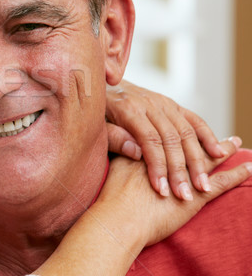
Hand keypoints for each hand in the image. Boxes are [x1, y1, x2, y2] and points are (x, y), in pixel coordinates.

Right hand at [97, 137, 251, 246]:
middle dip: (209, 141)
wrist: (115, 217)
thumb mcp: (106, 155)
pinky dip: (235, 174)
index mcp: (150, 141)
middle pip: (191, 141)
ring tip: (238, 148)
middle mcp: (170, 157)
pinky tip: (247, 169)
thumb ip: (117, 141)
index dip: (189, 130)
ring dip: (224, 152)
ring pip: (206, 157)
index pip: (174, 128)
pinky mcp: (194, 194)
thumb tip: (133, 141)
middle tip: (229, 140)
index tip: (195, 133)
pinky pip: (221, 181)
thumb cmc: (108, 191)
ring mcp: (182, 171)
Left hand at [106, 80, 229, 199]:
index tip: (162, 191)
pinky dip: (207, 135)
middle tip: (185, 195)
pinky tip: (217, 154)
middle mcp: (149, 104)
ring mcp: (162, 102)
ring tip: (202, 185)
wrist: (99, 85)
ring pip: (186, 132)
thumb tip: (137, 153)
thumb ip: (114, 137)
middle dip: (180, 170)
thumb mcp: (96, 124)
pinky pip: (193, 119)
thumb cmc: (95, 112)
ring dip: (197, 160)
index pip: (150, 141)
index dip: (158, 167)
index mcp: (128, 109)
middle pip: (171, 139)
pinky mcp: (170, 104)